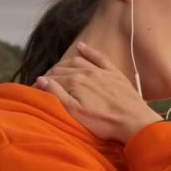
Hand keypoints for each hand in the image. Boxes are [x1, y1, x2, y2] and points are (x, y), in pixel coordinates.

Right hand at [32, 42, 163, 143]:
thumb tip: (40, 79)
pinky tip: (81, 47)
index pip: (52, 79)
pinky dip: (89, 51)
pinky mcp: (114, 73)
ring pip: (77, 61)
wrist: (134, 122)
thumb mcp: (76, 112)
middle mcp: (86, 71)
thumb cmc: (104, 122)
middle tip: (44, 85)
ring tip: (57, 72)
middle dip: (51, 75)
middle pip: (62, 69)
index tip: (35, 93)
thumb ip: (57, 94)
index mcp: (75, 81)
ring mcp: (101, 71)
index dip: (41, 86)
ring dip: (65, 65)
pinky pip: (99, 57)